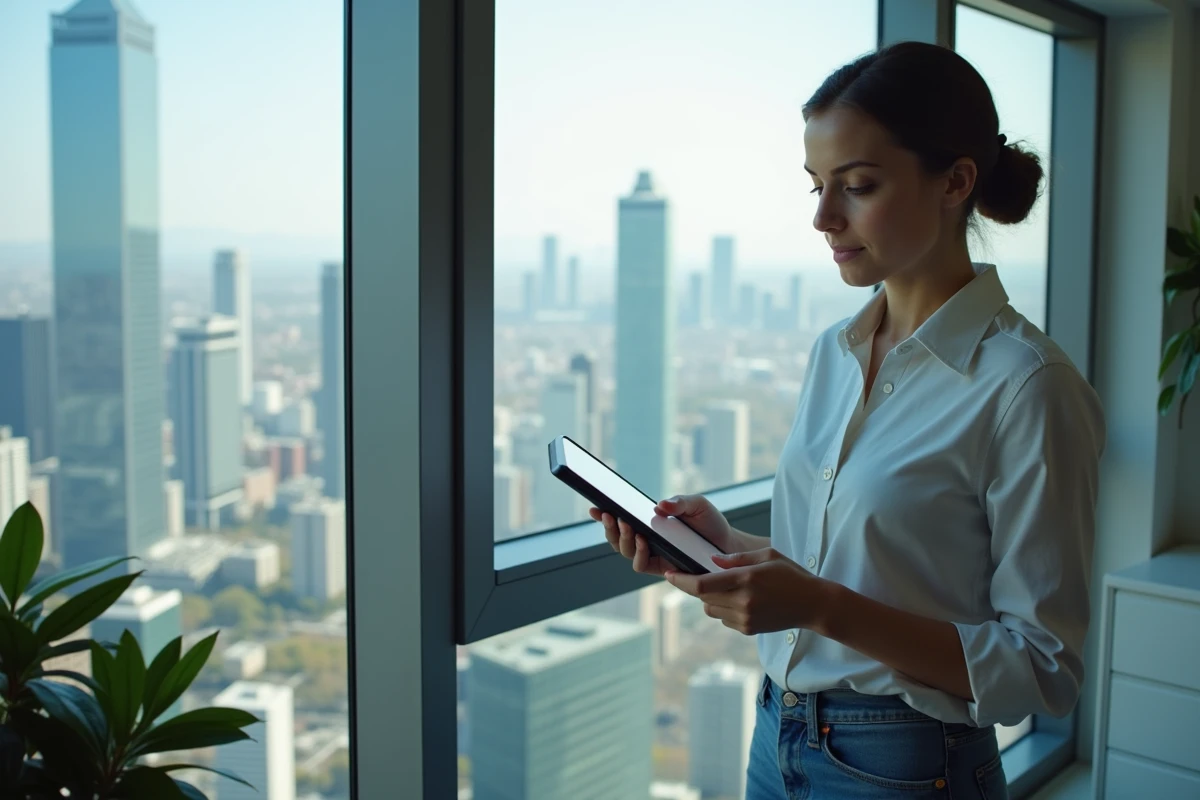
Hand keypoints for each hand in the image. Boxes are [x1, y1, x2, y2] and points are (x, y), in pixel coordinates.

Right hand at [591, 494, 738, 577]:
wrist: (729, 547)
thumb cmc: (710, 524)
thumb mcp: (697, 505)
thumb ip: (679, 502)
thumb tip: (657, 505)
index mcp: (649, 522)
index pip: (620, 519)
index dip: (603, 515)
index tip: (593, 506)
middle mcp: (646, 539)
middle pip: (616, 536)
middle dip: (608, 526)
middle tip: (609, 513)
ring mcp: (652, 555)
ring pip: (624, 550)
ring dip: (621, 537)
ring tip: (625, 524)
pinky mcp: (661, 569)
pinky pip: (641, 565)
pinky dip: (637, 553)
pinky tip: (643, 541)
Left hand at [663, 547, 830, 635]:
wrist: (813, 604)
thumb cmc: (790, 574)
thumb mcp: (766, 555)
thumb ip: (736, 558)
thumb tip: (711, 561)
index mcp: (745, 579)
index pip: (701, 584)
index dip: (680, 580)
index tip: (668, 574)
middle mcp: (742, 601)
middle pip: (702, 598)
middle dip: (697, 587)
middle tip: (701, 575)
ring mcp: (745, 618)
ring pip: (710, 610)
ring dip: (710, 599)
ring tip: (728, 588)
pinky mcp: (748, 629)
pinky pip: (723, 619)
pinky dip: (724, 609)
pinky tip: (741, 600)